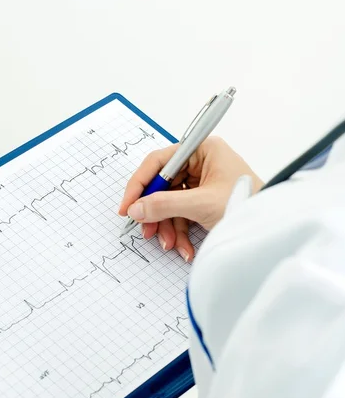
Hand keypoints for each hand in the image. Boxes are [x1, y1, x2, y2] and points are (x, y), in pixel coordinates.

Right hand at [119, 137, 262, 260]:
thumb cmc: (247, 204)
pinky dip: (180, 232)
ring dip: (168, 227)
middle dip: (156, 212)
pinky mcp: (205, 201)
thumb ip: (164, 205)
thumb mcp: (201, 204)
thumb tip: (136, 208)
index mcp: (202, 150)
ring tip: (170, 245)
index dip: (139, 185)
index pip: (158, 162)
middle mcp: (201, 162)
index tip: (127, 206)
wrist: (270, 227)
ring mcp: (203, 182)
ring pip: (171, 203)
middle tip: (146, 230)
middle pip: (163, 186)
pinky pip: (182, 214)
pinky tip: (184, 248)